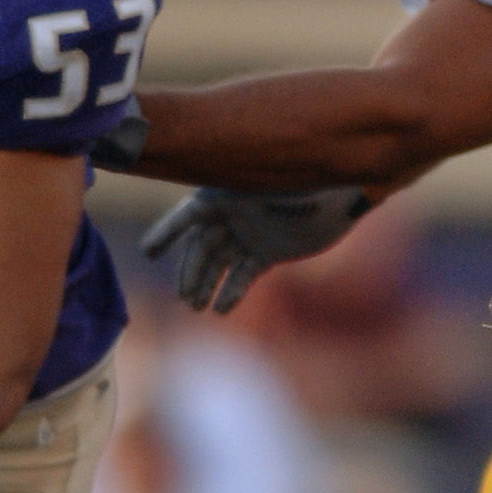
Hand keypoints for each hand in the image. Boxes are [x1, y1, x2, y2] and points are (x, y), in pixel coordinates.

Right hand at [141, 186, 372, 312]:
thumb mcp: (269, 188)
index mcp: (226, 194)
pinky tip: (222, 309)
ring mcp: (250, 234)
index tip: (147, 252)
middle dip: (191, 271)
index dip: (167, 233)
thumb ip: (240, 197)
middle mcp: (233, 214)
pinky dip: (233, 291)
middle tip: (185, 296)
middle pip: (202, 246)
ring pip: (220, 264)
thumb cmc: (306, 183)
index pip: (187, 215)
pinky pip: (243, 275)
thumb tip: (207, 208)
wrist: (343, 195)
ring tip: (197, 307)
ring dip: (207, 285)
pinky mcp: (269, 253)